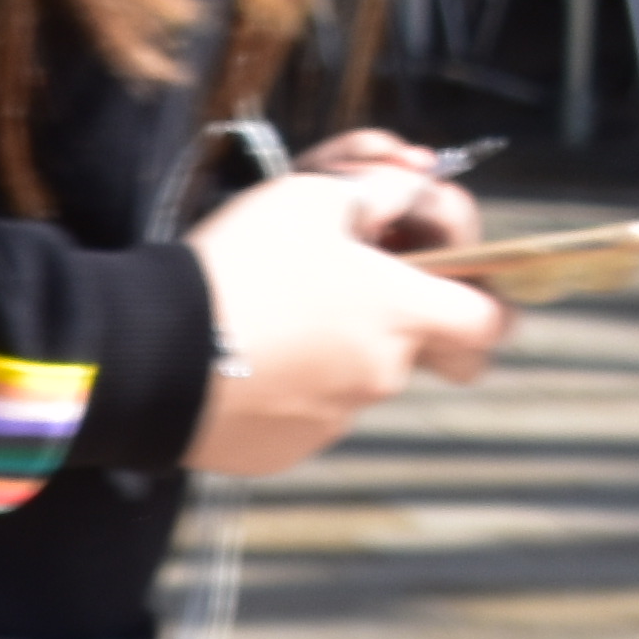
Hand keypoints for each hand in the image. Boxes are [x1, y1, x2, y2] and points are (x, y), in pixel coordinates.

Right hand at [181, 148, 509, 478]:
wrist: (146, 355)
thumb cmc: (240, 266)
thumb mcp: (315, 193)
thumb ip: (384, 186)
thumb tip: (415, 186)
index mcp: (403, 313)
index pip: (492, 320)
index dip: (490, 299)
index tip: (460, 282)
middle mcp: (381, 377)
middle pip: (413, 344)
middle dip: (388, 312)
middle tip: (340, 282)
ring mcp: (332, 422)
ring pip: (354, 377)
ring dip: (329, 344)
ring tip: (267, 312)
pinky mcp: (282, 452)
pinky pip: (302, 412)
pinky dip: (285, 385)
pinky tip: (240, 357)